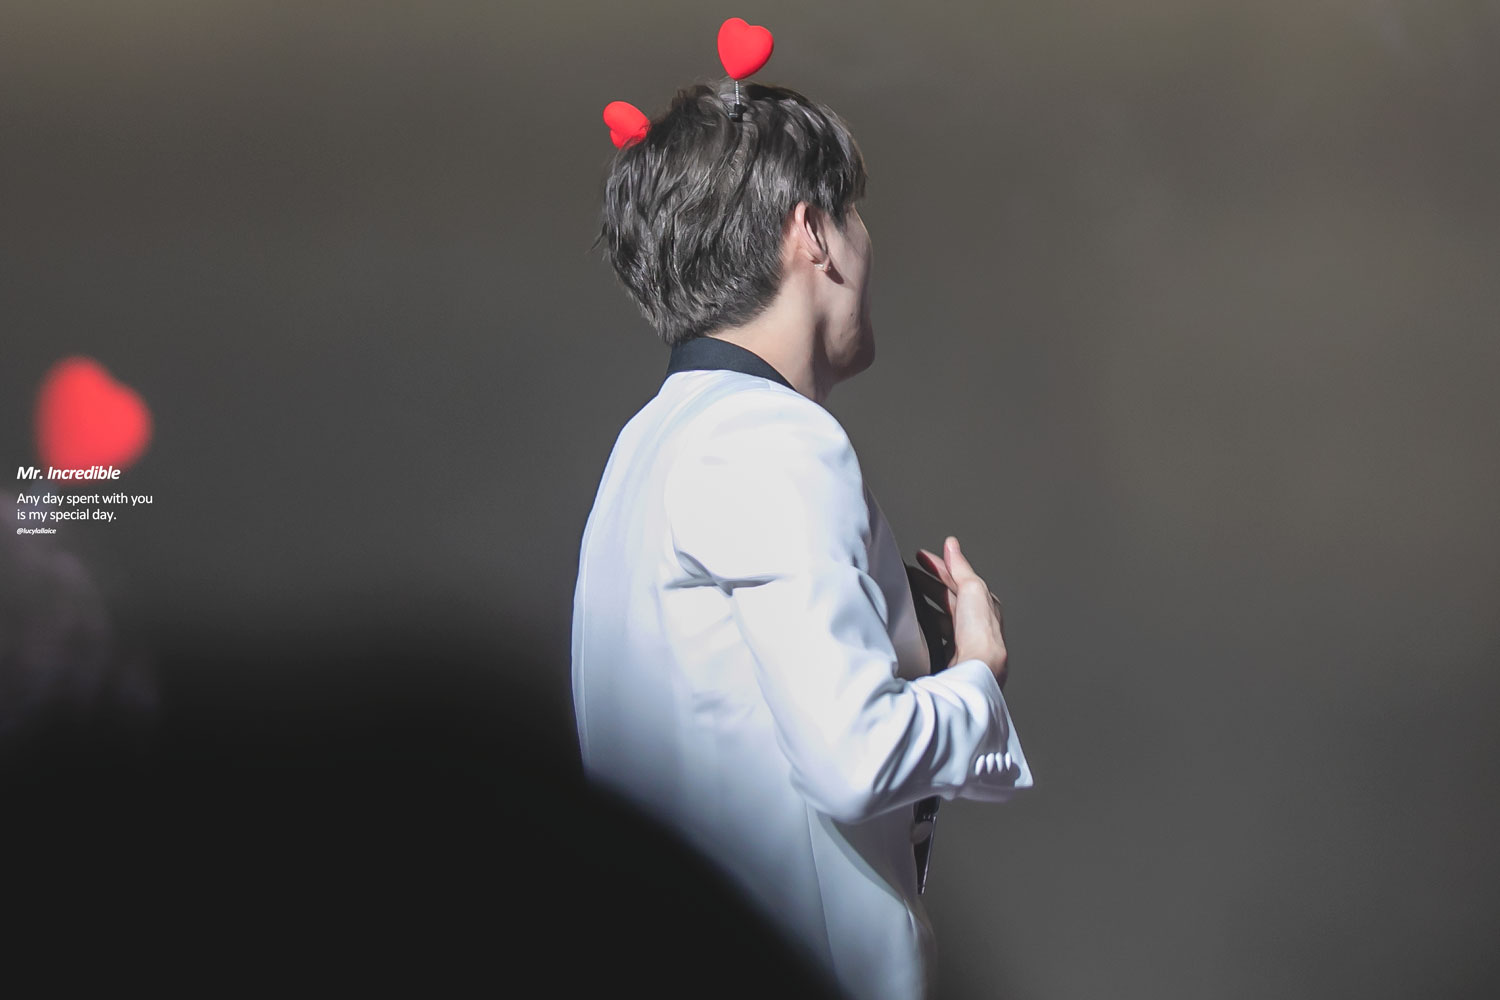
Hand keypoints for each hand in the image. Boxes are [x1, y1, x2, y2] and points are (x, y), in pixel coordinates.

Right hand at [916, 536, 1007, 687]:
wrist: (975, 667)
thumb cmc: (980, 632)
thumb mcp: (972, 588)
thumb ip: (960, 567)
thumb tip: (952, 545)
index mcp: (984, 605)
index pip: (958, 578)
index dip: (938, 565)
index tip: (919, 556)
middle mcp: (974, 623)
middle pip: (946, 596)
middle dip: (926, 582)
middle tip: (905, 572)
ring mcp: (960, 640)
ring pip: (937, 615)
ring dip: (921, 603)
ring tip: (903, 595)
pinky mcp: (948, 655)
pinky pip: (930, 634)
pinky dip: (919, 625)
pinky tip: (909, 623)